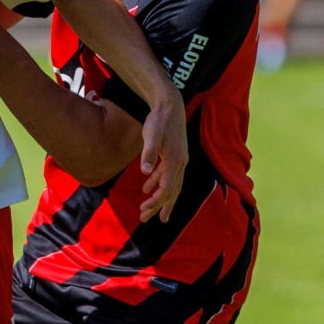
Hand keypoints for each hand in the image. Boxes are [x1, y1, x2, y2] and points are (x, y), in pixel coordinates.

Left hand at [138, 92, 188, 222]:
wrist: (170, 105)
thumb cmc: (160, 120)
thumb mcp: (152, 136)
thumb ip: (149, 154)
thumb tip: (146, 173)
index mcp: (176, 162)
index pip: (167, 189)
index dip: (156, 202)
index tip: (143, 210)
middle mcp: (180, 164)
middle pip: (171, 192)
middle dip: (158, 207)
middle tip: (145, 219)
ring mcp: (179, 160)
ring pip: (172, 186)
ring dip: (161, 199)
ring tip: (152, 212)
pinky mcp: (174, 155)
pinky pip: (168, 175)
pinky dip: (158, 184)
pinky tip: (147, 188)